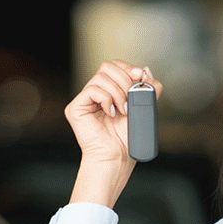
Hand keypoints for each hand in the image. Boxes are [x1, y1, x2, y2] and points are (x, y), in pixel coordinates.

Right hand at [66, 60, 161, 206]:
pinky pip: (92, 90)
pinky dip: (106, 99)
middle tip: (131, 97)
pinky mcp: (75, 108)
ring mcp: (84, 100)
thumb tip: (147, 70)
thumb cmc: (127, 139)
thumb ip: (147, 89)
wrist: (117, 157)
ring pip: (100, 77)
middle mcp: (95, 94)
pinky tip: (111, 113)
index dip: (127, 67)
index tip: (140, 75)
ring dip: (118, 92)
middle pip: (106, 66)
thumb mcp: (143, 109)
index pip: (115, 67)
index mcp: (109, 91)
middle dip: (124, 79)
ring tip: (123, 110)